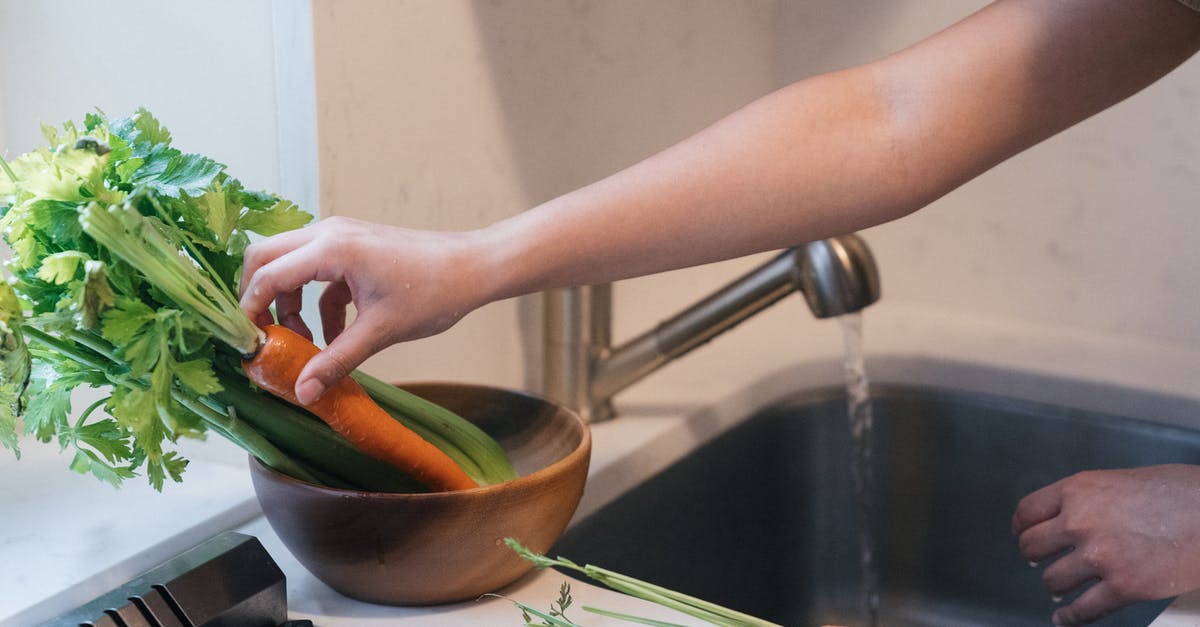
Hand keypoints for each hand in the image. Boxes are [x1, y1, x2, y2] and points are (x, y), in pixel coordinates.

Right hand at [239, 216, 490, 403]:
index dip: (249, 311)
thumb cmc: (434, 293)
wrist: (474, 268)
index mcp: (331, 248)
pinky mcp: (354, 250)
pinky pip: (318, 275)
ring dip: (288, 305)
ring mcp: (341, 238)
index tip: (249, 346)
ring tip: (304, 345)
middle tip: (264, 339)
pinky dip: (317, 304)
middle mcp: (328, 234)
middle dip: (258, 300)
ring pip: (291, 266)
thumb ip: (336, 360)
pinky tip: (334, 338)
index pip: (267, 275)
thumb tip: (302, 393)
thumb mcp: (380, 331)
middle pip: (266, 259)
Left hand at [1013, 464, 1199, 625]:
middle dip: (1033, 556)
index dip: (1021, 527)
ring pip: (1054, 580)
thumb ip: (1090, 500)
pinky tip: (1064, 618)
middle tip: (1038, 561)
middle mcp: (1080, 522)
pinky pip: (1084, 609)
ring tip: (1059, 587)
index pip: (1028, 512)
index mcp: (1078, 490)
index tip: (1022, 534)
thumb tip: (1072, 517)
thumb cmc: (1177, 492)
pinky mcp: (1124, 586)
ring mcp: (1100, 556)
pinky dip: (1070, 617)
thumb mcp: (1119, 482)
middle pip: (1032, 546)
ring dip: (1054, 586)